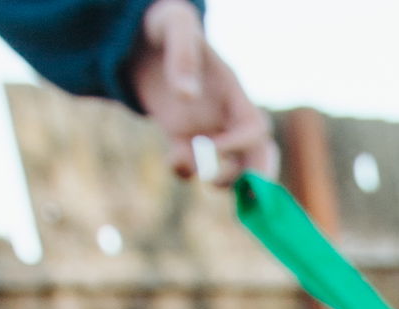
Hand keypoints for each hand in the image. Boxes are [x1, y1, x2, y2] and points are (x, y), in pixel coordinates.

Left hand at [130, 0, 277, 183]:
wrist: (141, 36)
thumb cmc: (165, 25)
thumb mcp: (174, 27)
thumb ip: (182, 56)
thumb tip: (187, 96)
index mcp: (232, 92)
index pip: (255, 129)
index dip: (241, 145)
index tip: (212, 147)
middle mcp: (226, 116)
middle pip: (257, 157)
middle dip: (254, 179)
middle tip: (235, 192)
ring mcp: (207, 130)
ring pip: (230, 169)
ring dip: (216, 178)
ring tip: (185, 161)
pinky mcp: (184, 138)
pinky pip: (194, 167)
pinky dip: (186, 172)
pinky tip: (172, 159)